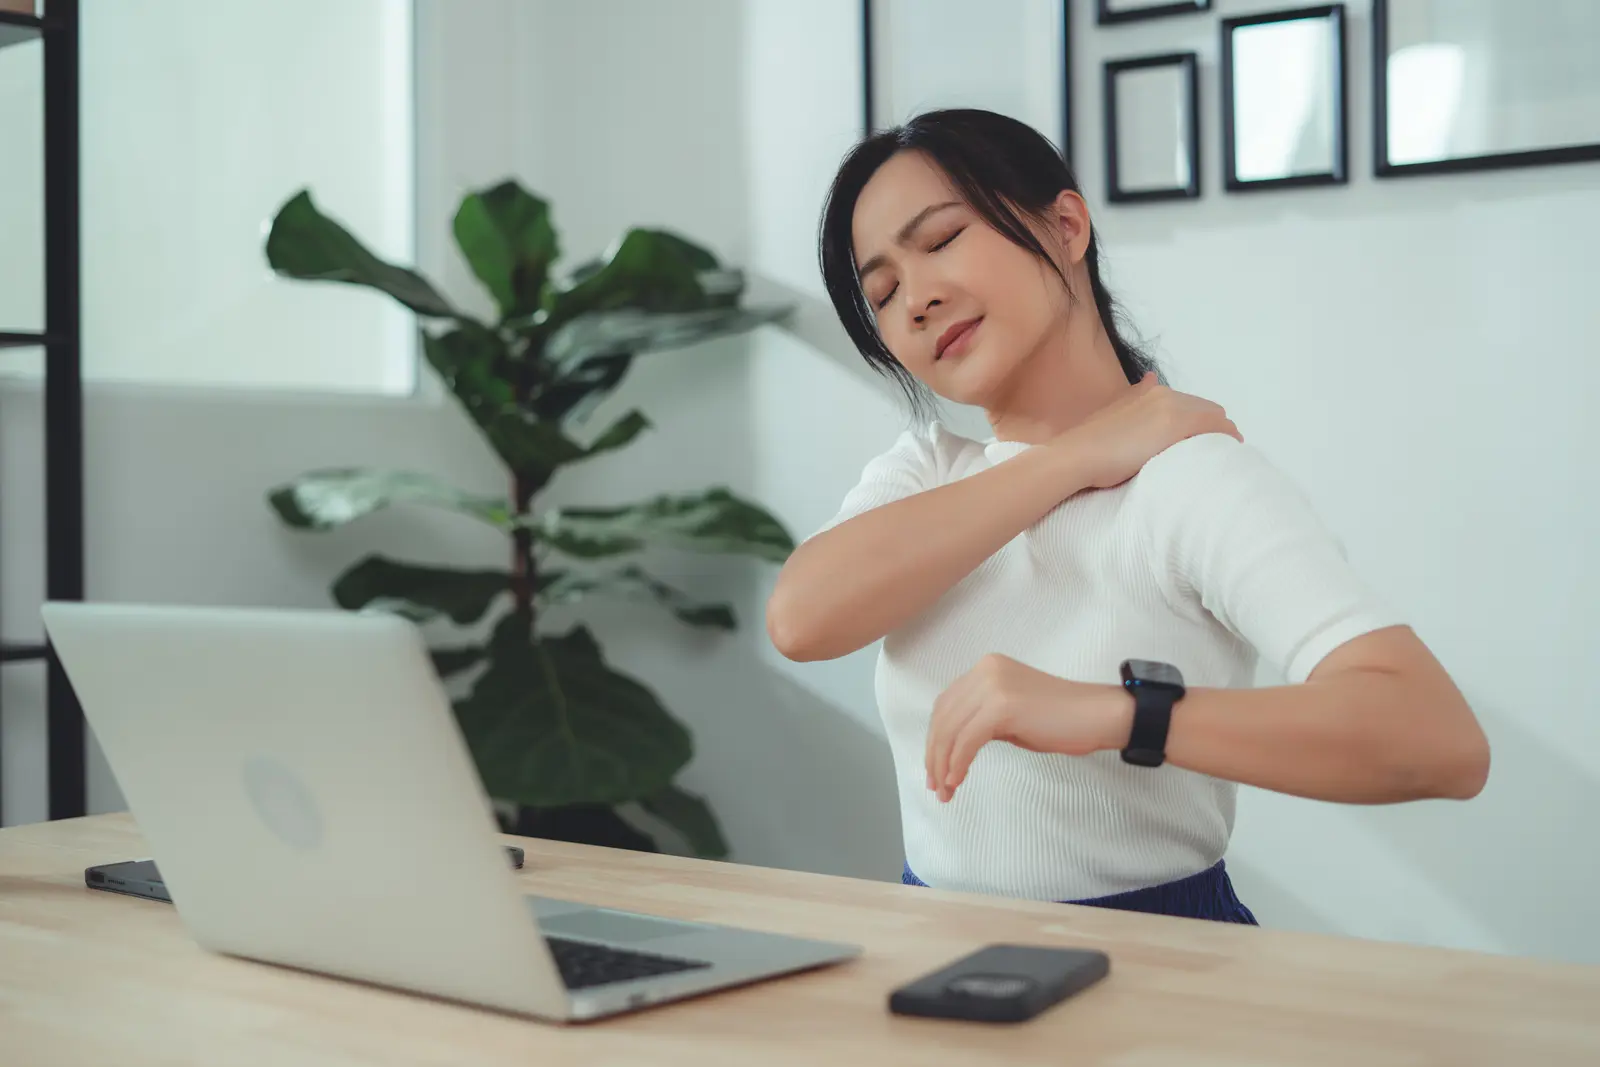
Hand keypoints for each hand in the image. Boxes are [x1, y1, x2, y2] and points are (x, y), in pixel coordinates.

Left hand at [925, 654, 1130, 801]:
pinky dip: (958, 762)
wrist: (1097, 715)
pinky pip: (968, 739)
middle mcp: (985, 670)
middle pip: (943, 717)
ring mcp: (993, 685)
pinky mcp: (1003, 705)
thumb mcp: (1011, 714)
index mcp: (986, 668)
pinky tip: (958, 780)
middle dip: (935, 755)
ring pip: (951, 729)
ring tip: (945, 790)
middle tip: (936, 786)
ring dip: (943, 764)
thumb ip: (982, 720)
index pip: (946, 705)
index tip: (936, 769)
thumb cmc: (1060, 720)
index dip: (936, 739)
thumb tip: (953, 747)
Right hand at [1053, 373, 1241, 490]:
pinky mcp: (1178, 426)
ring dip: (1219, 434)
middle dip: (1212, 428)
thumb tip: (1151, 378)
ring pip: (1214, 417)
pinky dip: (1226, 438)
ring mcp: (1171, 408)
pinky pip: (1216, 428)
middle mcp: (1163, 394)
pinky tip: (1227, 451)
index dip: (1197, 422)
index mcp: (1149, 392)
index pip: (1188, 403)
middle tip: (1211, 451)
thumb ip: (1135, 398)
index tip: (1197, 441)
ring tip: (1219, 455)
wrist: (1077, 455)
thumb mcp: (1113, 413)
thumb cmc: (1089, 444)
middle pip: (1205, 408)